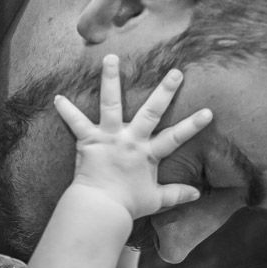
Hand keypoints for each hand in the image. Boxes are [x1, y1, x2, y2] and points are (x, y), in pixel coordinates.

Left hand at [54, 53, 211, 219]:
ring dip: (111, 79)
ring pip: (111, 103)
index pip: (175, 137)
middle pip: (151, 112)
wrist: (100, 209)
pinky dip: (66, 111)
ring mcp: (109, 137)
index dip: (192, 125)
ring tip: (111, 57)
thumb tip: (197, 194)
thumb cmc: (127, 206)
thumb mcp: (155, 200)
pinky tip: (57, 98)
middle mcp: (130, 140)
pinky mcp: (88, 140)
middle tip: (176, 72)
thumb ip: (176, 194)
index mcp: (147, 153)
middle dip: (165, 91)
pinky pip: (75, 122)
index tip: (209, 111)